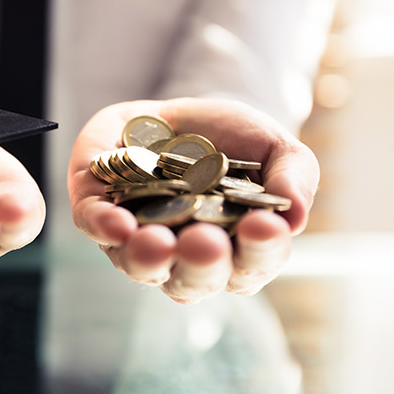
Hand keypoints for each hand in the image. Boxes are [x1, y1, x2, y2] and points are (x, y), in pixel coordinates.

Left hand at [68, 98, 318, 303]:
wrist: (175, 115)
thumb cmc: (230, 142)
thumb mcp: (274, 148)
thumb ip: (293, 177)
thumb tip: (297, 218)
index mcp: (234, 252)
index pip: (251, 267)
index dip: (259, 252)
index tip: (264, 227)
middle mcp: (184, 258)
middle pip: (192, 280)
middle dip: (200, 264)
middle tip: (205, 242)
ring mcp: (138, 240)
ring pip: (141, 265)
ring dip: (148, 258)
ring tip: (157, 242)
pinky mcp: (98, 212)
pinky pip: (96, 227)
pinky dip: (104, 227)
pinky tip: (117, 223)